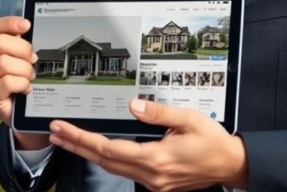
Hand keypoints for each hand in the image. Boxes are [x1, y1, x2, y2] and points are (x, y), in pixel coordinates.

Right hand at [0, 16, 48, 149]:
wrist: (21, 114)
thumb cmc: (22, 83)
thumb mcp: (21, 61)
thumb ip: (22, 46)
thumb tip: (29, 27)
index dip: (11, 23)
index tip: (27, 25)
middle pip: (1, 43)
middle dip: (23, 50)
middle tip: (33, 60)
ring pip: (4, 62)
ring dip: (24, 70)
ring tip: (30, 77)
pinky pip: (7, 82)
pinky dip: (22, 84)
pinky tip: (26, 89)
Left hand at [48, 99, 247, 190]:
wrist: (231, 165)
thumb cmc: (214, 142)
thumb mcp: (189, 119)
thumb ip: (158, 112)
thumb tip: (133, 104)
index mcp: (156, 158)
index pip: (108, 149)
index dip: (81, 138)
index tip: (62, 128)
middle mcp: (151, 174)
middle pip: (103, 161)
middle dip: (76, 146)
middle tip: (55, 133)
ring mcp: (153, 182)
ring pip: (112, 168)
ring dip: (88, 153)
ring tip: (69, 140)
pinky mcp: (157, 183)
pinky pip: (125, 171)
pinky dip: (107, 159)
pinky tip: (99, 150)